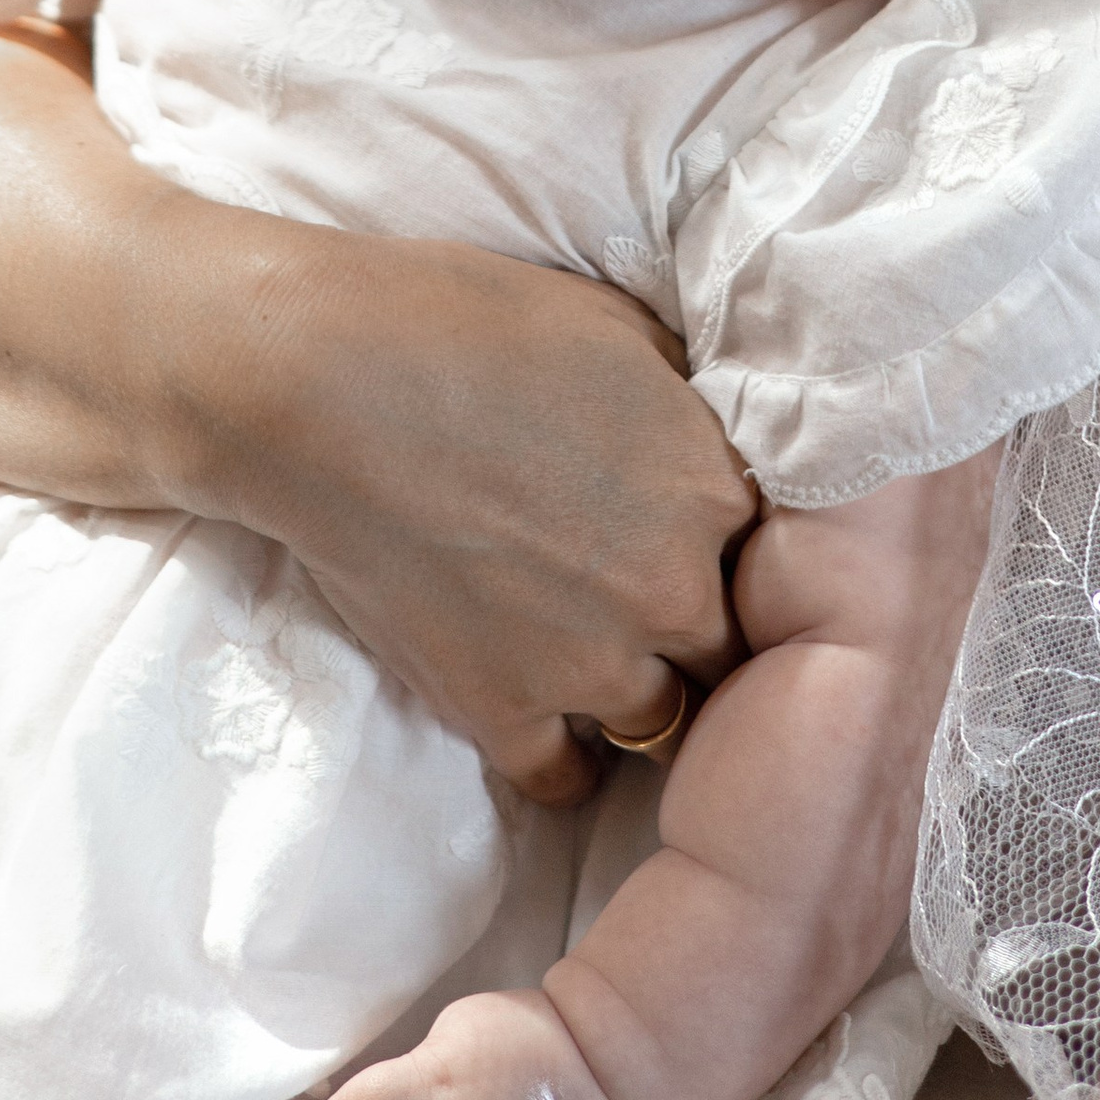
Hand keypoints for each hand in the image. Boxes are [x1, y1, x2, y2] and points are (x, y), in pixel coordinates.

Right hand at [0, 27, 756, 802]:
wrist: (318, 380)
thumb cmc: (464, 320)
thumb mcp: (620, 327)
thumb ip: (692, 407)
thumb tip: (729, 441)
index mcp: (715, 487)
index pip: (780, 557)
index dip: (735, 546)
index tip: (701, 537)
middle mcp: (673, 589)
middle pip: (729, 649)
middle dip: (696, 624)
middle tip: (645, 594)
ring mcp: (587, 665)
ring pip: (658, 721)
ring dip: (634, 689)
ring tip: (594, 649)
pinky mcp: (498, 713)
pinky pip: (564, 780)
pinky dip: (559, 752)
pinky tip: (540, 705)